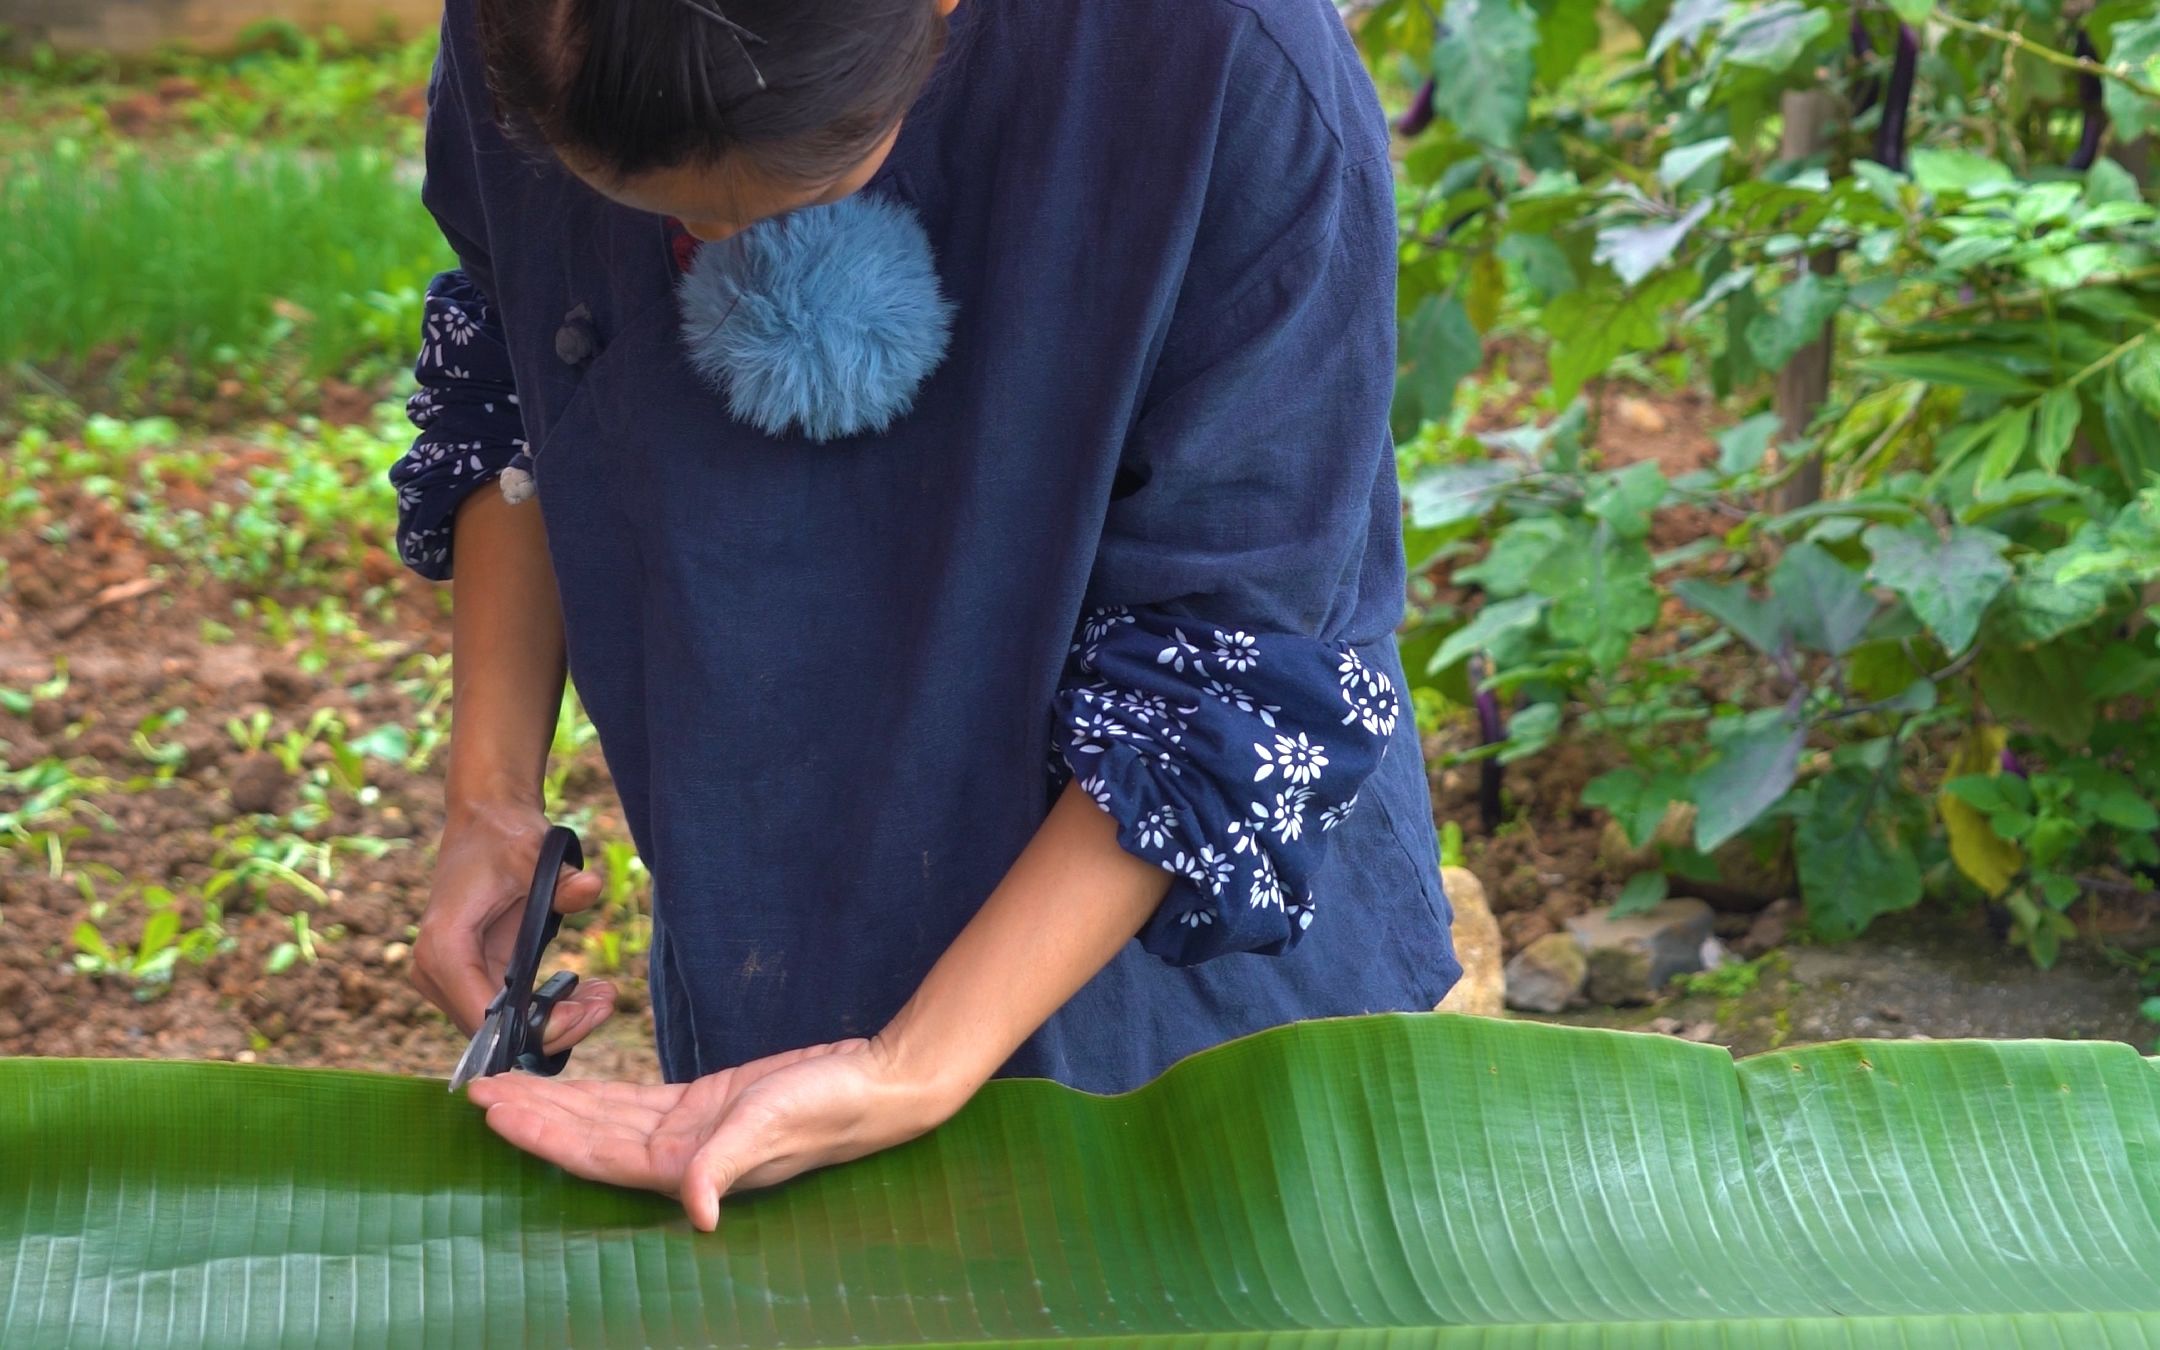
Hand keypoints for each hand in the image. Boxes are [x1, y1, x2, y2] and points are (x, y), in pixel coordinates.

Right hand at [413, 800, 614, 1052]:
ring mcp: (446, 981)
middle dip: (554, 1029)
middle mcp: (434, 972)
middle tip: (606, 1003)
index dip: (535, 1027)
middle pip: (493, 1033)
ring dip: (554, 1024)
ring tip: (604, 997)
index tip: (585, 1012)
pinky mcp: (465, 980)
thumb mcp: (536, 855)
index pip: (483, 1015)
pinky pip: (504, 1015)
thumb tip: (590, 888)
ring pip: (500, 1031)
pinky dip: (544, 1012)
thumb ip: (562, 879)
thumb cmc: (504, 838)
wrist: (486, 824)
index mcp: (444, 945)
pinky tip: (585, 993)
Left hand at [465, 1038, 968, 1229]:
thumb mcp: (775, 1123)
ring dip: (556, 1103)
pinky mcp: (705, 1104)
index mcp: (687, 1167)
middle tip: (475, 1091)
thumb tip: (698, 1214)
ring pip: (604, 1118)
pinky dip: (598, 1092)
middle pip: (586, 1138)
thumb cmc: (833, 1106)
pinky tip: (568, 1084)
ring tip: (504, 1086)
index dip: (543, 1136)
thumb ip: (727, 1165)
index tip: (496, 1113)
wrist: (879, 1083)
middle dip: (533, 1117)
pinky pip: (635, 1099)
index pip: (594, 1155)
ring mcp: (690, 1131)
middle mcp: (679, 1157)